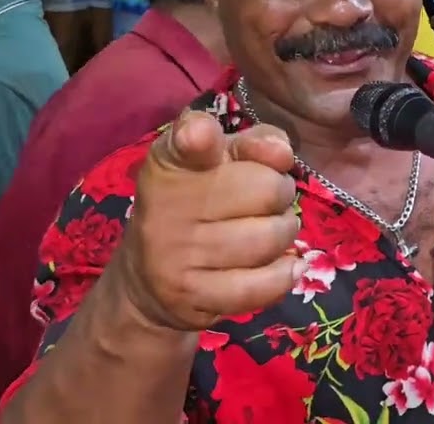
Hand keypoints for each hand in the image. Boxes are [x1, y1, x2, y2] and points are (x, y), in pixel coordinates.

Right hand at [118, 111, 303, 330]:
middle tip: (266, 202)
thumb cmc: (199, 205)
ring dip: (283, 233)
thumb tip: (282, 153)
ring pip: (271, 238)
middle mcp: (166, 206)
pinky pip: (263, 285)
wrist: (148, 283)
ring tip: (269, 231)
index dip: (199, 138)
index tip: (202, 138)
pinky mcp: (191, 296)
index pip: (187, 142)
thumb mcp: (222, 161)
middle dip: (280, 194)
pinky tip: (285, 266)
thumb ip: (257, 143)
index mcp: (171, 162)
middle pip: (266, 190)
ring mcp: (176, 255)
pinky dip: (285, 275)